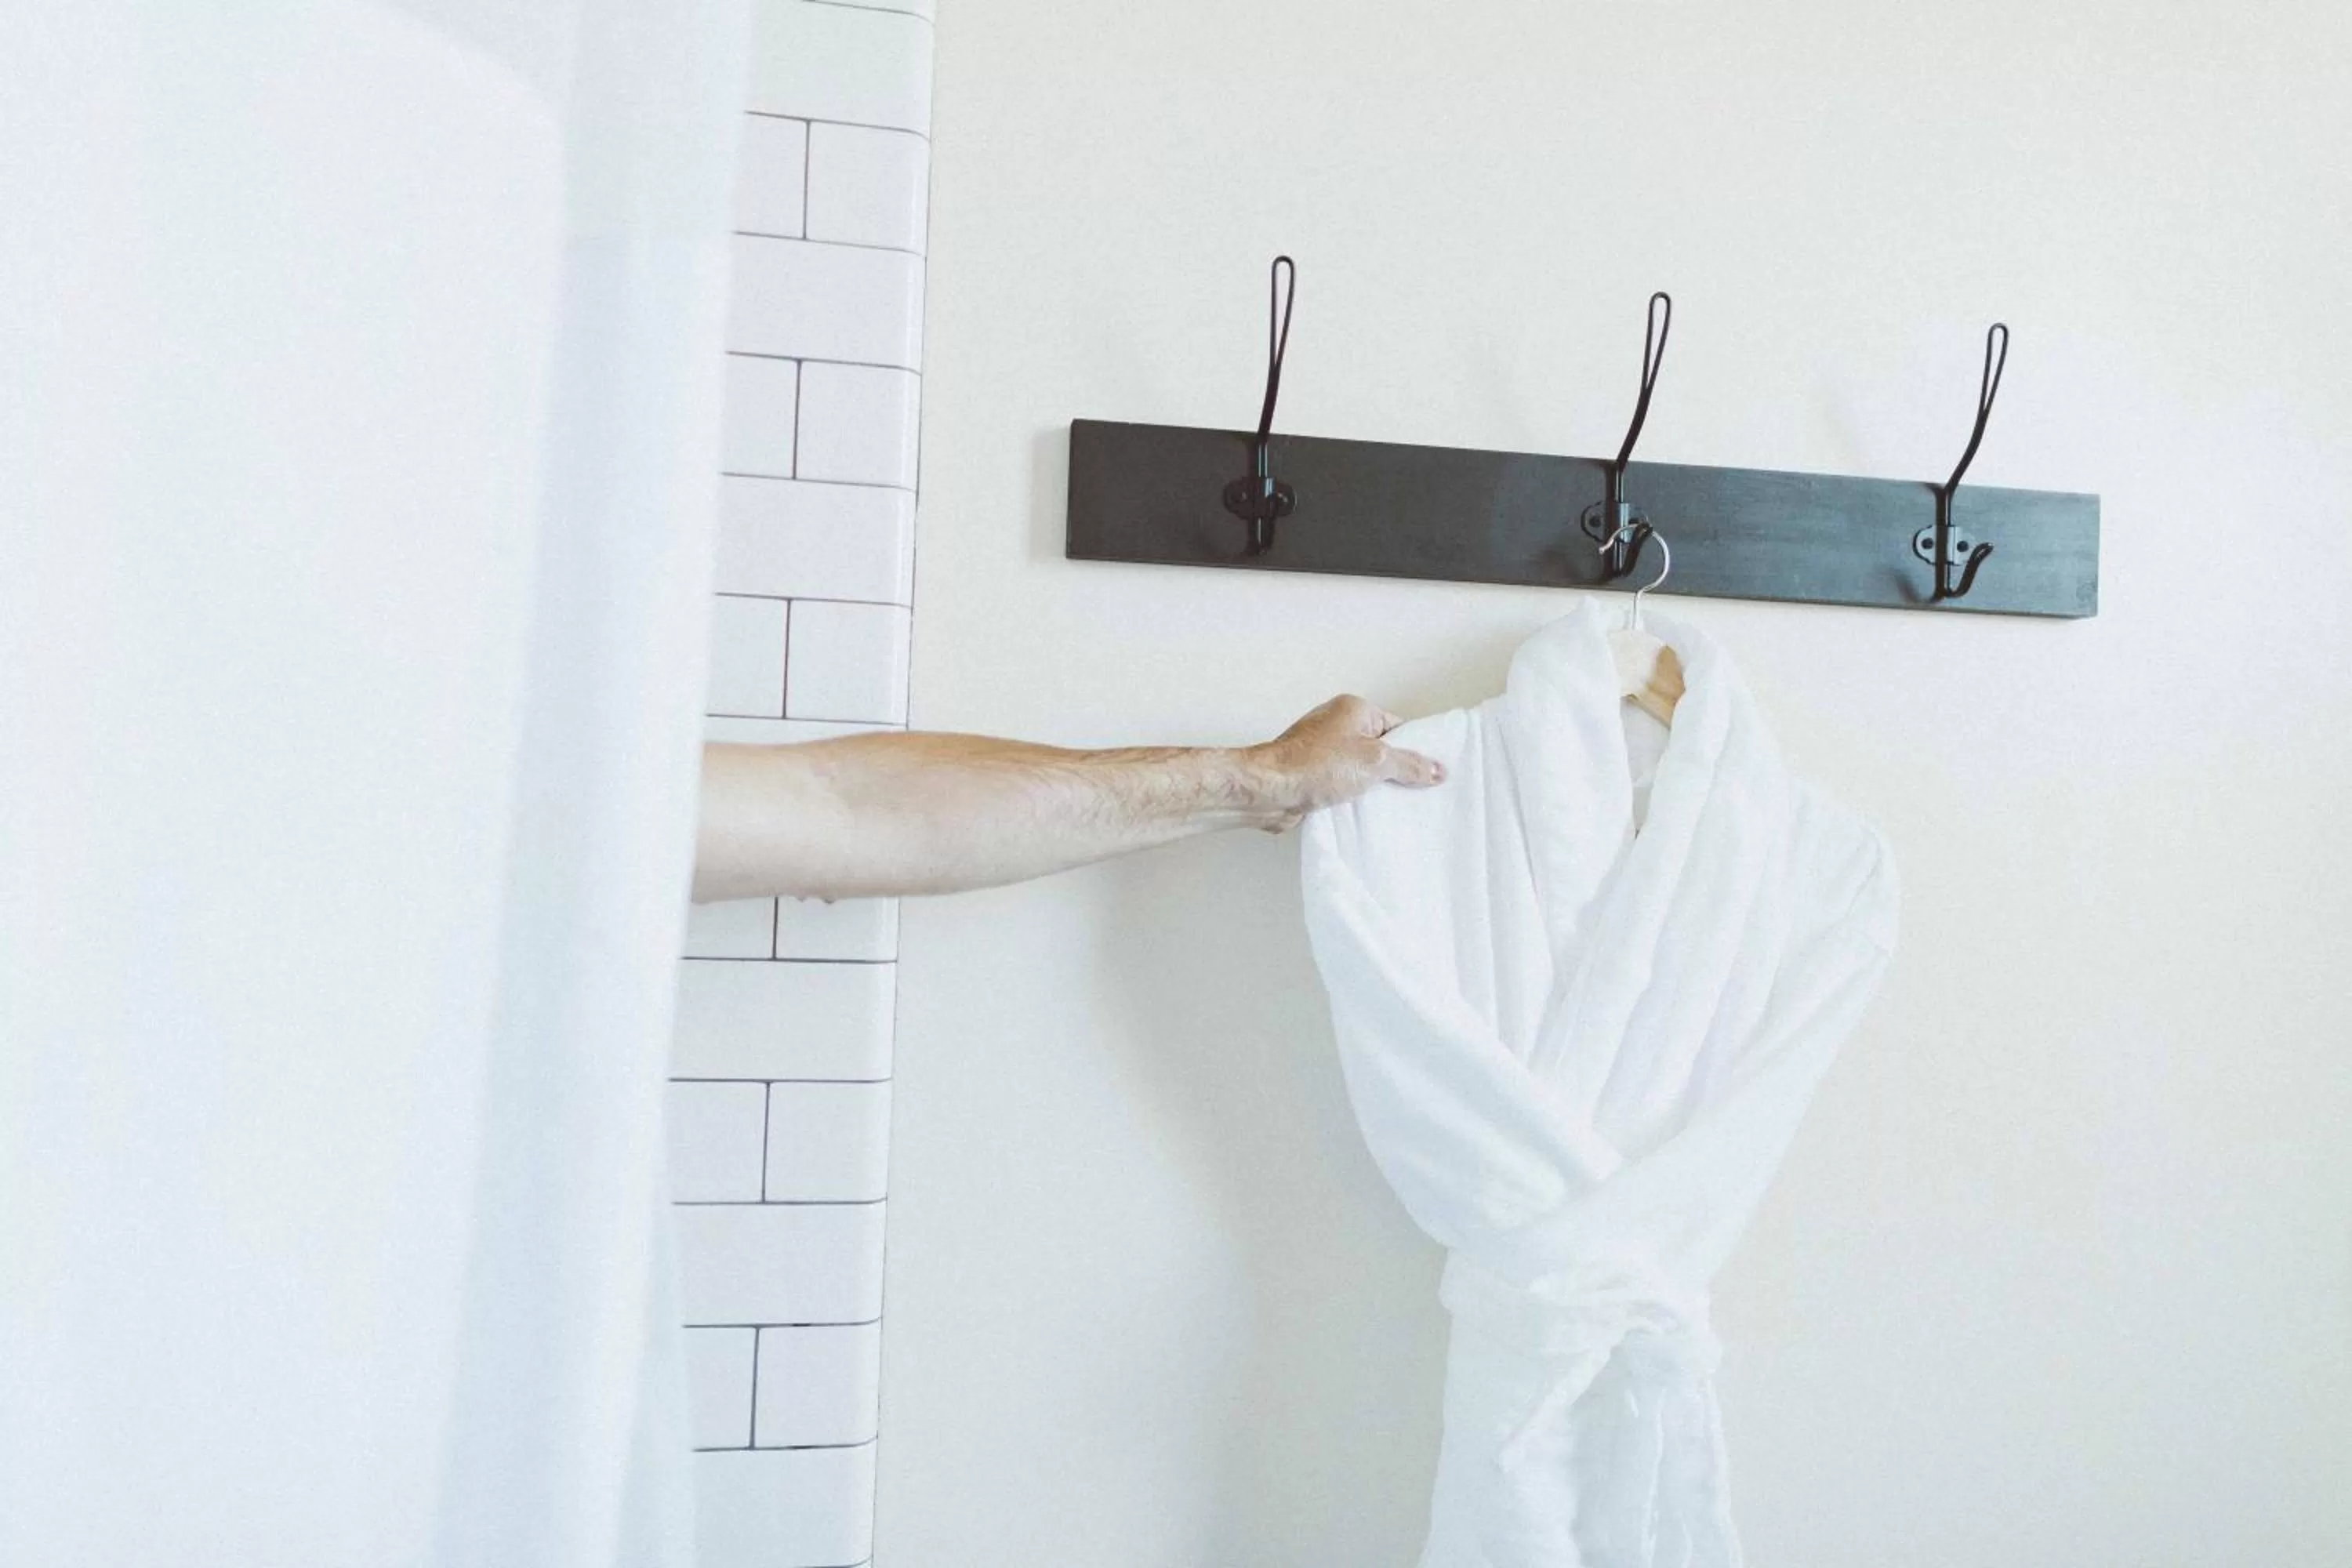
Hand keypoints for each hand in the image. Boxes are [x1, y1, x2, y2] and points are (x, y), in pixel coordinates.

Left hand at [1242, 695, 1445, 831]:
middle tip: (1416, 791)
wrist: (1269, 790)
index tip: (1432, 770)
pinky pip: (1343, 785)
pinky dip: (1353, 798)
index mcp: (1354, 709)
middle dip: (1395, 771)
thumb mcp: (1375, 762)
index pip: (1397, 726)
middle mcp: (1337, 726)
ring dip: (1372, 788)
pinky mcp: (1313, 775)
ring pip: (1361, 770)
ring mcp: (1323, 751)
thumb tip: (1436, 770)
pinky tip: (1364, 813)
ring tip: (1392, 806)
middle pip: (1380, 749)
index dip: (1415, 748)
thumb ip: (1409, 765)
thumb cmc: (1314, 765)